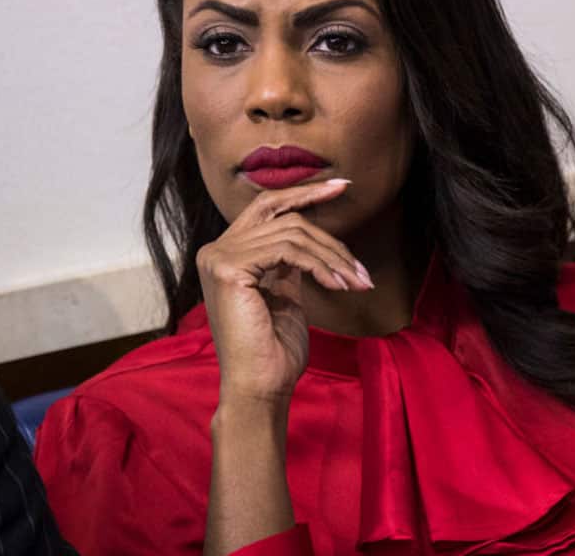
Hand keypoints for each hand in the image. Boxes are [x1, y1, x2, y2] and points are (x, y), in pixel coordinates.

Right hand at [196, 178, 372, 407]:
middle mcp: (215, 250)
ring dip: (333, 257)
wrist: (260, 387)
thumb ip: (288, 261)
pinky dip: (320, 264)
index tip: (342, 186)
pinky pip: (288, 250)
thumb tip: (312, 235)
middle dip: (326, 223)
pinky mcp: (228, 268)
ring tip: (357, 282)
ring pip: (292, 233)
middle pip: (282, 215)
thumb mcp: (284, 293)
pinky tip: (337, 284)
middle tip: (358, 245)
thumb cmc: (275, 349)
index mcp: (226, 254)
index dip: (304, 193)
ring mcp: (218, 257)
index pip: (267, 207)